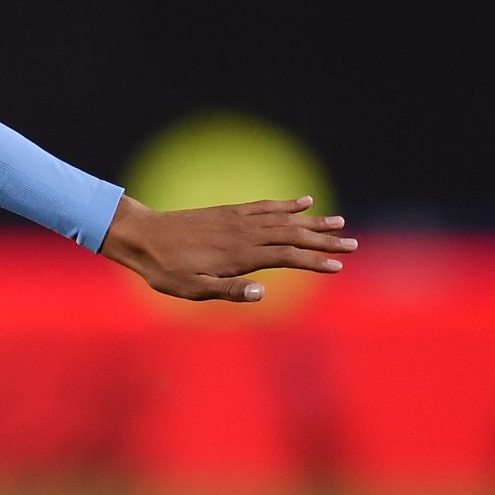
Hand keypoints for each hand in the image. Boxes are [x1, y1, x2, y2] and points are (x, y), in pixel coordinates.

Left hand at [99, 195, 356, 301]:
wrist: (141, 235)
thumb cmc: (164, 269)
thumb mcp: (191, 290)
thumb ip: (228, 290)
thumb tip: (263, 293)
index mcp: (240, 256)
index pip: (288, 258)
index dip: (315, 261)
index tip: (339, 266)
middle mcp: (244, 234)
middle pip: (294, 236)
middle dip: (325, 240)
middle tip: (353, 244)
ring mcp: (238, 220)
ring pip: (284, 219)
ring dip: (313, 221)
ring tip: (340, 221)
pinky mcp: (229, 212)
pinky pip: (264, 206)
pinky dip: (287, 204)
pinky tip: (304, 201)